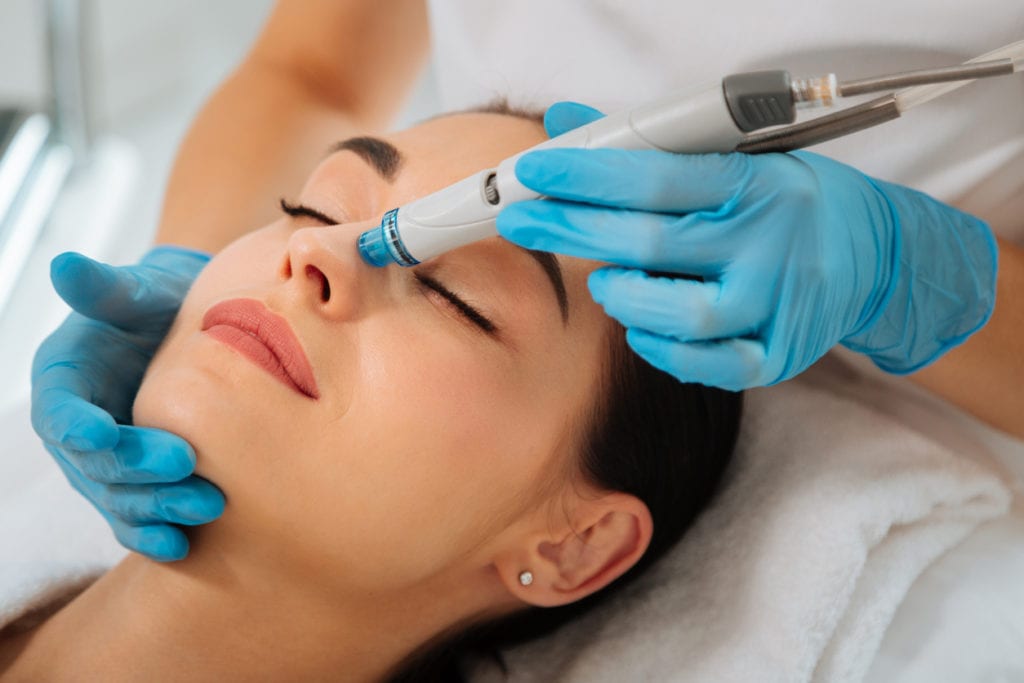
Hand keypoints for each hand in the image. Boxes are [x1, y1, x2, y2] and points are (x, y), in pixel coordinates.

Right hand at [31, 247, 224, 560]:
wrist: (195, 333)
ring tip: (205, 506)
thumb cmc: (163, 305)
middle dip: (135, 468)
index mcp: (65, 381)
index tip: (100, 433)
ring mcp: (107, 463)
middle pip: (94, 463)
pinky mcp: (138, 485)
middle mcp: (78, 429)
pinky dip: (154, 534)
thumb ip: (106, 290)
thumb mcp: (138, 292)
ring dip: (155, 507)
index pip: (59, 409)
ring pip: (118, 497)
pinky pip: (137, 517)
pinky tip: (182, 546)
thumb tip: (65, 265)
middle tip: (186, 465)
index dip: (75, 424)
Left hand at [496, 102, 996, 389]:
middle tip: (523, 220)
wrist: (874, 256)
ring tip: (602, 281)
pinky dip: (663, 349)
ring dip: (623, 296)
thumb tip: (568, 123)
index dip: (586, 174)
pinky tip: (640, 328)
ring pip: (680, 314)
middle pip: (651, 242)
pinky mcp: (779, 354)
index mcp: (755, 184)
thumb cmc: (788, 201)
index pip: (656, 177)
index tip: (533, 172)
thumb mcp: (734, 157)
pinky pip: (711, 365)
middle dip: (572, 229)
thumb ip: (650, 146)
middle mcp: (769, 243)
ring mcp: (777, 303)